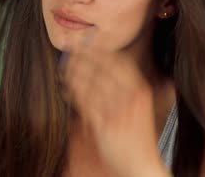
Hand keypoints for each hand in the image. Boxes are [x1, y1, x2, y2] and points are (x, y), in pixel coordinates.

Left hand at [62, 30, 170, 176]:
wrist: (142, 167)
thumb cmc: (138, 136)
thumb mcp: (140, 106)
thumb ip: (129, 87)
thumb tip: (112, 66)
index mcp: (140, 90)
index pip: (117, 60)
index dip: (99, 48)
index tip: (85, 40)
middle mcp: (130, 97)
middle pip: (102, 68)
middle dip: (82, 55)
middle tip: (68, 48)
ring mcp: (118, 111)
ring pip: (90, 83)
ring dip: (74, 72)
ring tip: (63, 67)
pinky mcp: (105, 126)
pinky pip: (85, 103)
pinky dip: (73, 92)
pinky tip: (65, 88)